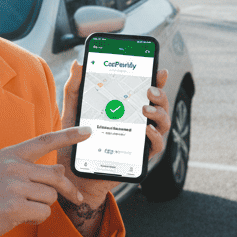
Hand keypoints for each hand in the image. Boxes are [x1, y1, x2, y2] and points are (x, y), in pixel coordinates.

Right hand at [0, 127, 92, 236]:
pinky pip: (44, 212)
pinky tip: (19, 218)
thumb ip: (29, 168)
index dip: (68, 136)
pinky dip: (36, 218)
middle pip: (56, 175)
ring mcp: (13, 186)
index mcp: (9, 154)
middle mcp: (12, 166)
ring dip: (42, 206)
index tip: (88, 132)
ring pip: (51, 196)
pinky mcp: (15, 206)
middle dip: (68, 189)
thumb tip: (59, 170)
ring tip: (22, 209)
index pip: (44, 141)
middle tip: (76, 198)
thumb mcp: (3, 173)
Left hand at [58, 64, 171, 203]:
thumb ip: (74, 88)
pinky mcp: (140, 157)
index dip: (157, 80)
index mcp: (126, 109)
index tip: (159, 70)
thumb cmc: (75, 141)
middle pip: (159, 105)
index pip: (146, 91)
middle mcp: (138, 122)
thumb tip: (77, 63)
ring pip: (163, 124)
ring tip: (146, 108)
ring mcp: (141, 139)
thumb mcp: (72, 111)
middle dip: (160, 94)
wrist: (74, 172)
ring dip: (159, 114)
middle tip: (149, 89)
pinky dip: (154, 136)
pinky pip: (156, 146)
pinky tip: (146, 130)